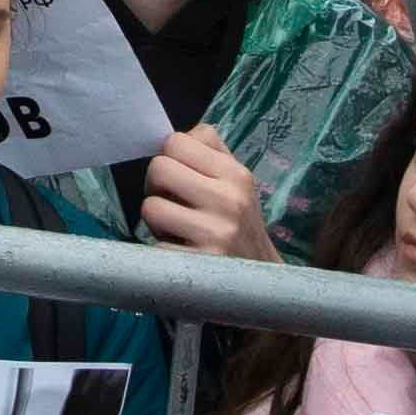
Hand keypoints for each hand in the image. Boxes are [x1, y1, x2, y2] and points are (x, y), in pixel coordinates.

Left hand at [138, 124, 276, 258]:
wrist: (264, 279)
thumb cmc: (239, 222)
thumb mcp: (235, 182)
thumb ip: (207, 149)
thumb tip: (168, 135)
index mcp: (235, 175)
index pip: (175, 142)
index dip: (169, 158)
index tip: (177, 177)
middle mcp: (229, 201)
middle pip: (158, 169)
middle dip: (156, 187)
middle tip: (171, 203)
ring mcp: (215, 234)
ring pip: (151, 207)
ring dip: (156, 221)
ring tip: (176, 229)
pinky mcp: (201, 265)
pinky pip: (156, 247)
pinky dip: (161, 250)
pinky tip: (181, 253)